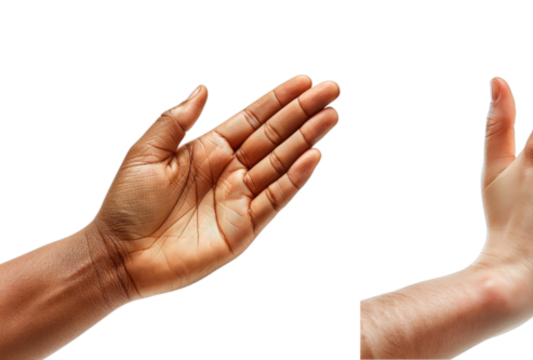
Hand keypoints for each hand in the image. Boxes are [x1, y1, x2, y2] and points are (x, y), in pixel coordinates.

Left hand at [91, 75, 340, 299]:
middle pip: (276, 136)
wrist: (119, 255)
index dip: (280, 99)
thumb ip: (175, 121)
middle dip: (304, 113)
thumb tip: (203, 89)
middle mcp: (231, 171)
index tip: (306, 81)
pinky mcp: (245, 227)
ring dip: (307, 139)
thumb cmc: (126, 205)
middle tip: (332, 91)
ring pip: (282, 163)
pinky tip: (312, 157)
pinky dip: (295, 179)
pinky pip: (275, 199)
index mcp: (210, 150)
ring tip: (330, 117)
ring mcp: (241, 199)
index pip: (254, 118)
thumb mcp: (145, 153)